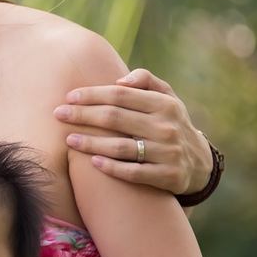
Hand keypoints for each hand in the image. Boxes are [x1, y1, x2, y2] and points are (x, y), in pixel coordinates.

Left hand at [54, 68, 212, 194]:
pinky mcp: (167, 176)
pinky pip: (134, 172)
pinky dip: (112, 167)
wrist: (198, 163)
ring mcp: (167, 152)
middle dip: (83, 115)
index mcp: (163, 104)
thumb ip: (146, 80)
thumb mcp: (167, 98)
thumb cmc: (170, 123)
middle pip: (115, 118)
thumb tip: (120, 81)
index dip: (92, 95)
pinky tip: (92, 163)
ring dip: (91, 143)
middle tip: (58, 115)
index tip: (69, 97)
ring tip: (69, 140)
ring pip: (121, 147)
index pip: (120, 95)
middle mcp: (166, 126)